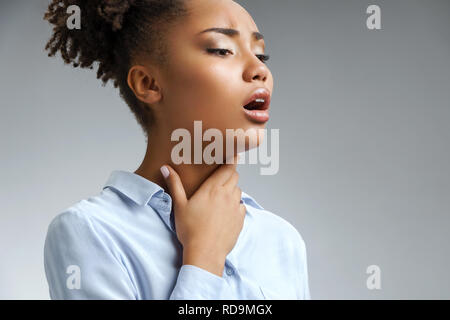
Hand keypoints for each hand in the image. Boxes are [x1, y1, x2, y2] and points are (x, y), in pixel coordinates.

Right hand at [160, 155, 245, 276]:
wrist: (205, 252)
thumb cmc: (190, 230)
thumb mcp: (179, 205)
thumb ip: (174, 184)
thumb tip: (165, 168)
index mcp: (213, 189)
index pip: (227, 168)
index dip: (232, 160)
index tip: (234, 154)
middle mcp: (227, 195)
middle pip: (235, 177)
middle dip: (230, 174)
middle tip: (222, 176)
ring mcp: (235, 207)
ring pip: (238, 191)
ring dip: (232, 189)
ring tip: (222, 196)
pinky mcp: (240, 220)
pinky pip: (241, 206)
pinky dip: (236, 205)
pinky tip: (227, 211)